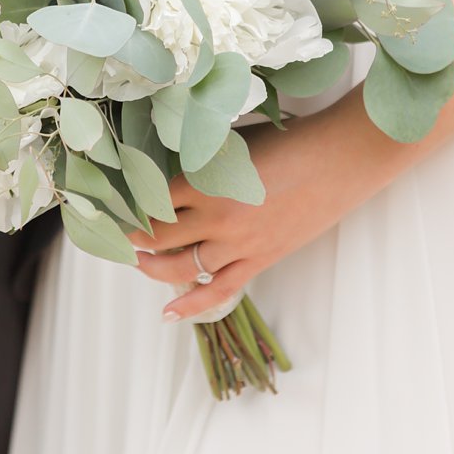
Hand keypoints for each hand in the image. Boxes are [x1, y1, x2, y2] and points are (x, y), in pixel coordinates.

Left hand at [127, 112, 395, 321]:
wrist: (340, 159)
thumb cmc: (289, 140)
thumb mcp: (234, 144)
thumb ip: (200, 163)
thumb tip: (168, 174)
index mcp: (205, 183)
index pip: (151, 203)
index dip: (128, 206)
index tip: (113, 205)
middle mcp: (217, 219)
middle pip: (159, 237)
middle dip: (132, 237)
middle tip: (115, 232)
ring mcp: (239, 245)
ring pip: (180, 266)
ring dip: (152, 265)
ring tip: (136, 259)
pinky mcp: (260, 259)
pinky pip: (218, 289)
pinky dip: (191, 304)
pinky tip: (168, 313)